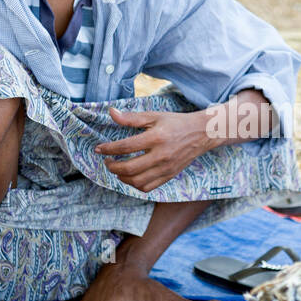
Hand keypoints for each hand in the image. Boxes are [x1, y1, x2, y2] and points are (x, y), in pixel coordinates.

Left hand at [95, 107, 209, 191]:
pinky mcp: (169, 176)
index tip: (99, 149)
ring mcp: (166, 168)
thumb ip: (131, 117)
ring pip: (137, 181)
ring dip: (121, 177)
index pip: (126, 147)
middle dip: (112, 166)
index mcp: (156, 137)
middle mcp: (161, 155)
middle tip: (107, 161)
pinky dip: (135, 184)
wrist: (201, 133)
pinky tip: (130, 176)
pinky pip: (148, 187)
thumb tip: (111, 113)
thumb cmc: (175, 123)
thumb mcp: (154, 116)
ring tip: (117, 169)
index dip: (108, 149)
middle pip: (129, 168)